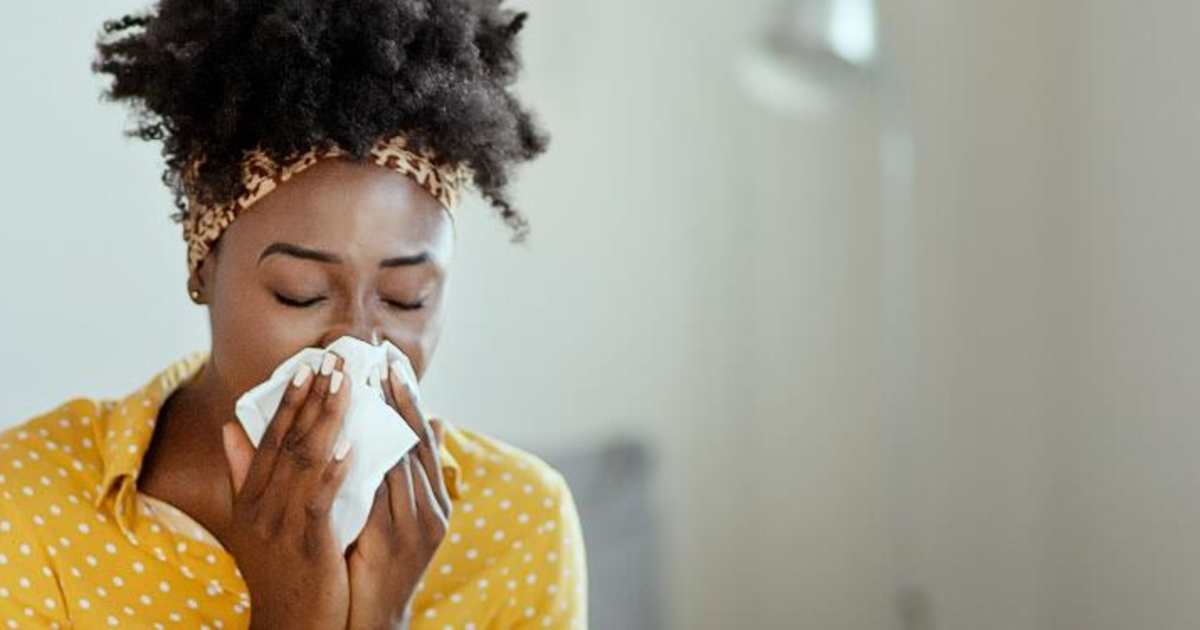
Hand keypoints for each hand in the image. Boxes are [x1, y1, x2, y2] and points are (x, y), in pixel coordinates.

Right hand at [221, 352, 354, 629]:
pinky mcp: (308, 544)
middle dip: (312, 398)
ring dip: (328, 420)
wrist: (289, 622)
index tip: (306, 366)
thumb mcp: (251, 519)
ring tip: (347, 387)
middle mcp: (260, 506)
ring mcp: (282, 525)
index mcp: (249, 496)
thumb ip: (243, 472)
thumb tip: (230, 427)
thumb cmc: (278, 567)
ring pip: (306, 462)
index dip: (288, 400)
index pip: (269, 438)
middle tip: (335, 361)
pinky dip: (333, 472)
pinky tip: (350, 447)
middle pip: (288, 441)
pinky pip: (320, 501)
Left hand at [346, 361, 453, 628]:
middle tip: (384, 361)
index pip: (422, 437)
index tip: (392, 363)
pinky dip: (379, 462)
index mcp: (432, 498)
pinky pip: (391, 492)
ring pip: (407, 461)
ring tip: (372, 387)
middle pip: (419, 442)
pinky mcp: (406, 540)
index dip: (408, 399)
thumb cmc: (375, 565)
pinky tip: (363, 439)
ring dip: (389, 423)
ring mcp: (423, 524)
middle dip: (401, 400)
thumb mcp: (391, 515)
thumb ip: (403, 473)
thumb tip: (432, 421)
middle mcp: (434, 507)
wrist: (370, 620)